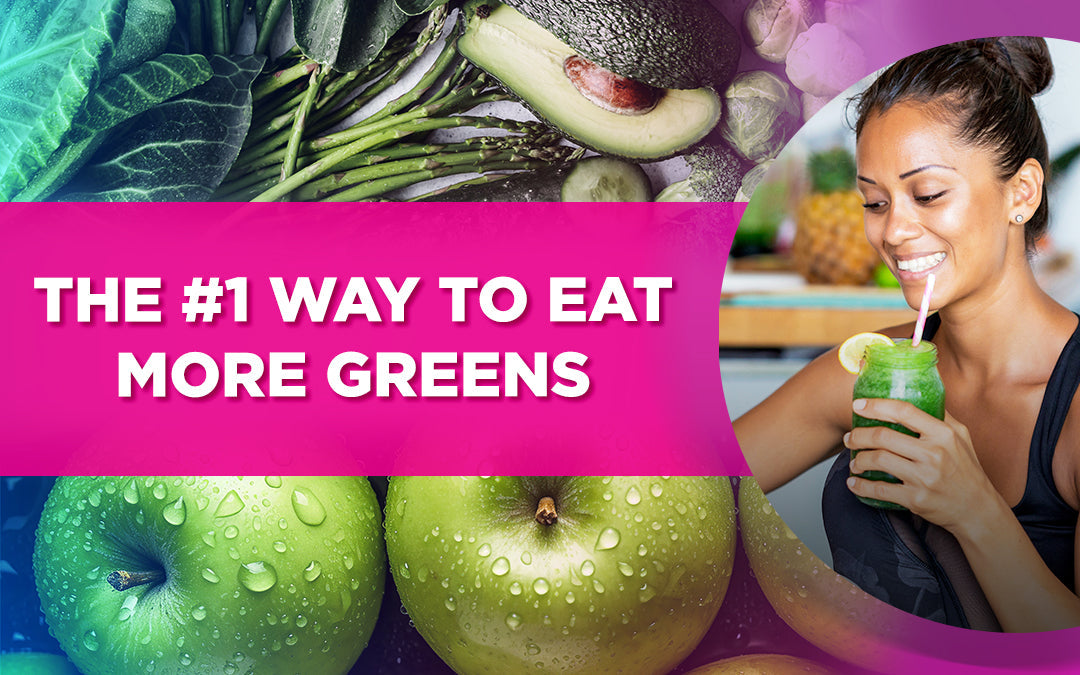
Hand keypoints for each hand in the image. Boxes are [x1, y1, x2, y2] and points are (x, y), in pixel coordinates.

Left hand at [844, 398, 1007, 534]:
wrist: (978, 509)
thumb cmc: (967, 470)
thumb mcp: (961, 438)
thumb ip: (941, 416)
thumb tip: (919, 394)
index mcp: (943, 434)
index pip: (904, 411)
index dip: (877, 406)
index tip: (858, 405)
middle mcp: (934, 454)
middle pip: (883, 437)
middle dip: (858, 436)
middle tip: (850, 438)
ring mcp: (924, 477)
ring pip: (878, 461)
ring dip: (859, 460)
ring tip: (854, 461)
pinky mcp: (916, 499)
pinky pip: (880, 490)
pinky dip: (861, 487)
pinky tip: (854, 484)